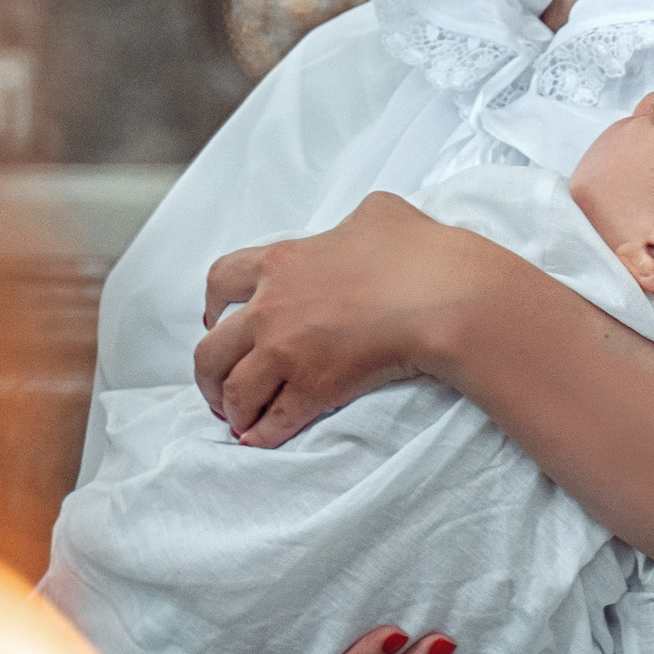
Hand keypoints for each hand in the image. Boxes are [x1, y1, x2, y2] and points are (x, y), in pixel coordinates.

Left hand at [196, 194, 446, 443]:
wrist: (444, 297)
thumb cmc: (418, 251)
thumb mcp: (377, 212)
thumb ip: (349, 222)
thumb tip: (355, 228)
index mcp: (281, 262)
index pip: (220, 280)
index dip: (211, 305)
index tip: (214, 320)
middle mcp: (272, 309)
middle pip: (211, 350)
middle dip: (209, 375)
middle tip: (219, 387)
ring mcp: (288, 353)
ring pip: (235, 391)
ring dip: (232, 410)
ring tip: (240, 420)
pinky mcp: (314, 389)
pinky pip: (274, 420)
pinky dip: (263, 435)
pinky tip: (261, 441)